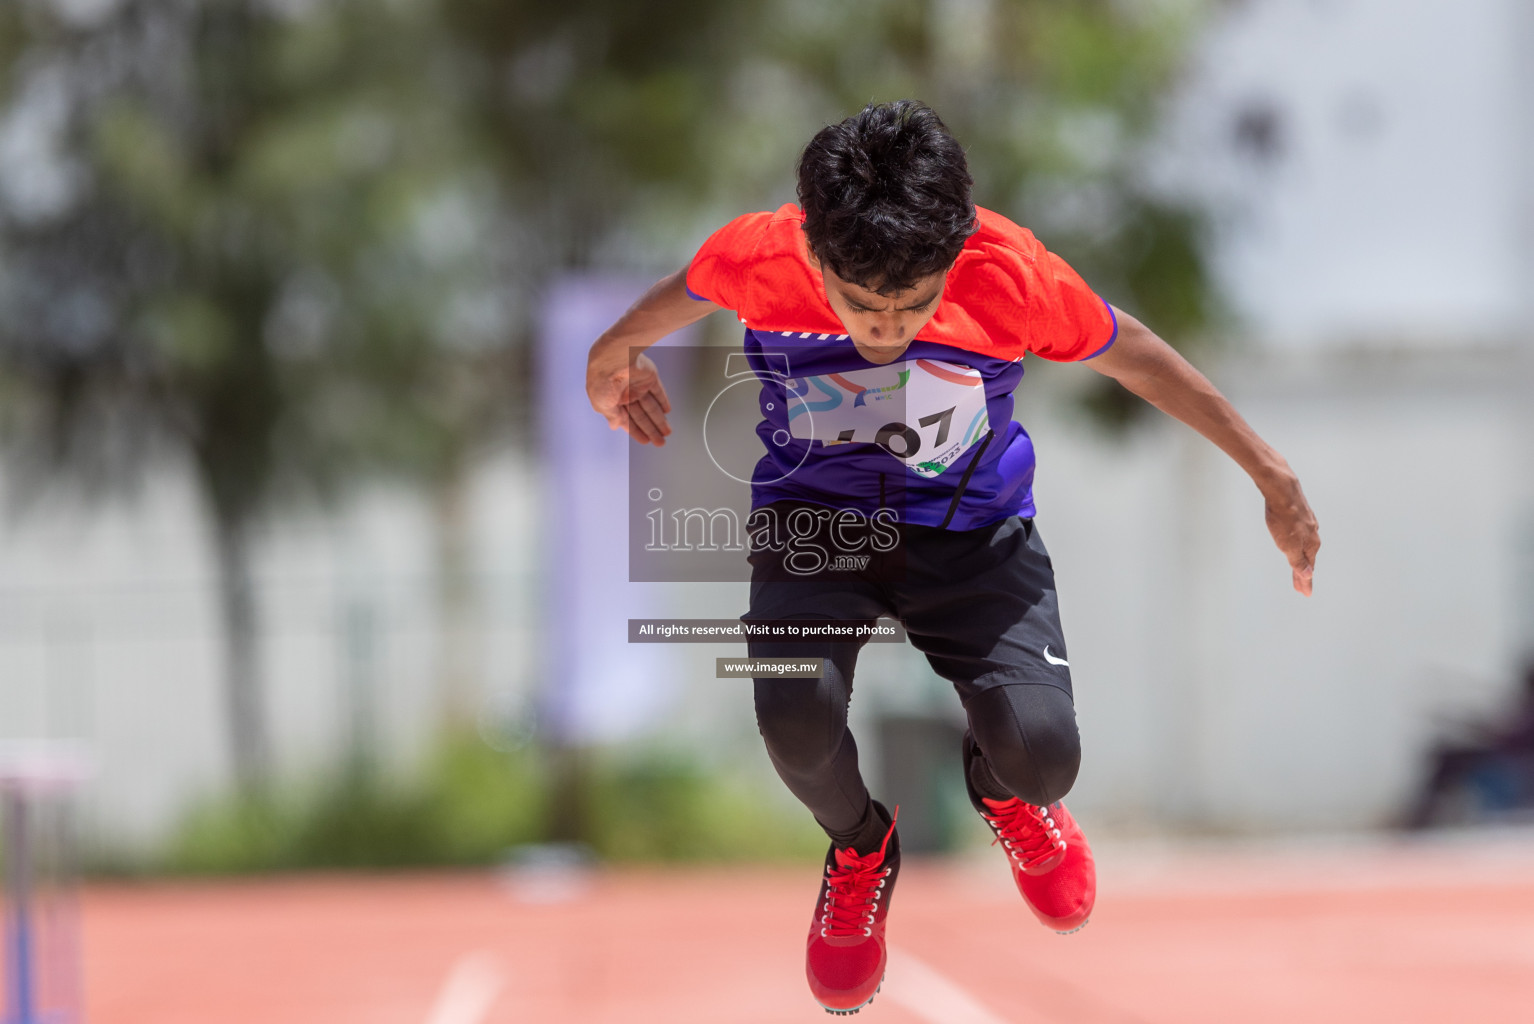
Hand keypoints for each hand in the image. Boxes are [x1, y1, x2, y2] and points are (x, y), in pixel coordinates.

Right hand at [587, 350, 671, 444]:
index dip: (636, 432)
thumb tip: (614, 426)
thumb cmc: (603, 380)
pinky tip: (667, 411)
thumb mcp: (602, 405)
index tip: (645, 441)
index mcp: (612, 401)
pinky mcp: (649, 378)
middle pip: (642, 416)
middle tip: (660, 442)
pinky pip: (658, 392)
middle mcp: (626, 394)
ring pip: (651, 407)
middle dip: (651, 430)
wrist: (614, 358)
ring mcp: (638, 386)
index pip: (627, 420)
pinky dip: (663, 401)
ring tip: (667, 432)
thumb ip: (612, 416)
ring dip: (659, 420)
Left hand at [1261, 471, 1319, 594]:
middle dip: (1304, 573)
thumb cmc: (1284, 516)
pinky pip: (1300, 534)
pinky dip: (1298, 544)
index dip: (1304, 581)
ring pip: (1305, 545)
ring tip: (1299, 568)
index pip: (1308, 568)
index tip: (1305, 593)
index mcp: (1311, 543)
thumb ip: (1297, 561)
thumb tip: (1308, 575)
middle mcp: (1312, 533)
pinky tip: (1296, 542)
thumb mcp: (1288, 544)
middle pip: (1308, 558)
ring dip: (1302, 558)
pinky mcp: (1299, 513)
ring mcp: (1307, 523)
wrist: (1281, 488)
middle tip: (1300, 587)